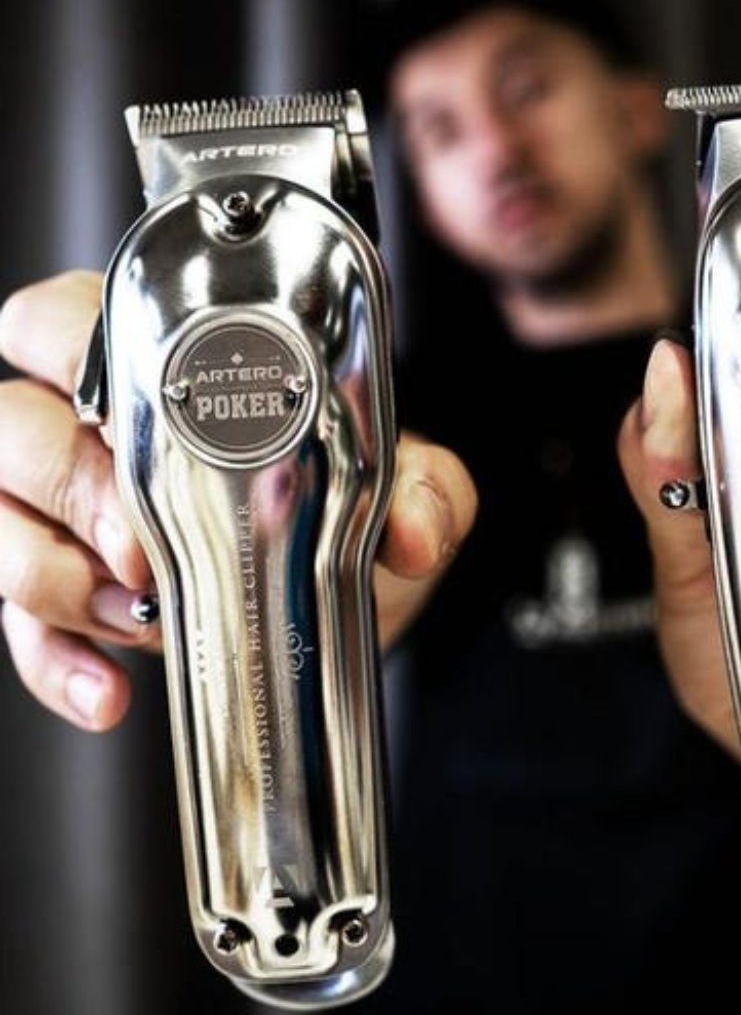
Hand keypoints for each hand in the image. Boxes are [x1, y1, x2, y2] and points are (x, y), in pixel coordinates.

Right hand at [0, 270, 476, 732]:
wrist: (347, 595)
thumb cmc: (353, 511)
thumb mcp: (402, 487)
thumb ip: (424, 491)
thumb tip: (414, 534)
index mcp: (164, 365)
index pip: (58, 323)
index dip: (77, 366)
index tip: (139, 430)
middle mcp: (92, 430)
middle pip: (9, 423)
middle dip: (68, 487)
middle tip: (141, 548)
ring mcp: (64, 513)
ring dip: (55, 578)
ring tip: (141, 617)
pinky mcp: (62, 595)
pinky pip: (16, 625)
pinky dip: (55, 661)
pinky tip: (111, 690)